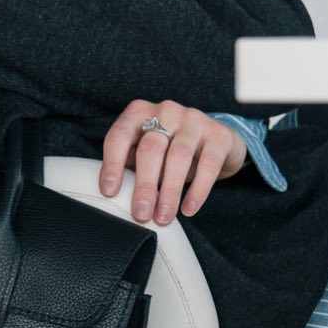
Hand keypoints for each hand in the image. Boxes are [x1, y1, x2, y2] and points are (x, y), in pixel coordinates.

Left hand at [99, 100, 247, 224]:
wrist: (216, 141)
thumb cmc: (171, 149)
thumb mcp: (146, 153)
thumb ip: (130, 165)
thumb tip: (116, 196)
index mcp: (139, 113)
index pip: (119, 137)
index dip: (112, 165)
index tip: (110, 192)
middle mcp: (165, 111)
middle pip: (150, 149)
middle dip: (144, 186)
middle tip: (141, 214)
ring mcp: (193, 119)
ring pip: (178, 156)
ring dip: (170, 192)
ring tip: (164, 216)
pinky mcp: (218, 134)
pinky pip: (208, 164)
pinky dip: (198, 190)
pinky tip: (189, 209)